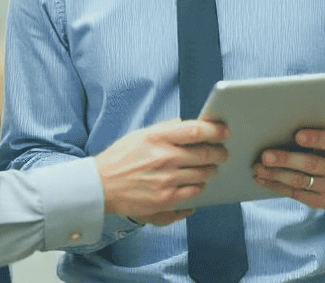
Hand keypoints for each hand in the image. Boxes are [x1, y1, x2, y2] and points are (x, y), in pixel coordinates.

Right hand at [94, 119, 228, 224]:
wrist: (100, 186)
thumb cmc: (120, 158)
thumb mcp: (141, 134)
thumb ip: (167, 129)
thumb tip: (190, 126)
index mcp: (157, 137)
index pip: (196, 130)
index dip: (216, 131)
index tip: (225, 132)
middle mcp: (164, 158)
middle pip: (205, 154)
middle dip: (219, 153)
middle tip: (222, 153)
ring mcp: (166, 180)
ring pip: (203, 175)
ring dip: (210, 171)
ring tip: (208, 168)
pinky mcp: (165, 199)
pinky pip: (194, 193)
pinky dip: (199, 187)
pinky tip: (196, 183)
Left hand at [252, 125, 324, 209]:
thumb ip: (315, 129)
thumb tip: (284, 122)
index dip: (315, 138)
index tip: (297, 135)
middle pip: (311, 164)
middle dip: (286, 160)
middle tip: (265, 156)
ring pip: (301, 182)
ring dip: (276, 175)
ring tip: (258, 168)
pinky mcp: (322, 201)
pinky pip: (296, 194)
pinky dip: (276, 186)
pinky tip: (263, 179)